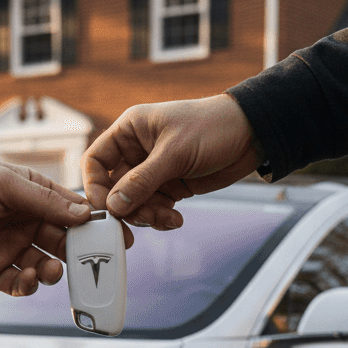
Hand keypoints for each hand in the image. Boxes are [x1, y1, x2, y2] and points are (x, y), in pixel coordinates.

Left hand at [0, 157, 93, 296]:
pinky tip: (29, 281)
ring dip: (52, 272)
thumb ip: (44, 201)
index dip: (94, 226)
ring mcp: (9, 248)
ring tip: (50, 271)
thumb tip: (84, 214)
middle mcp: (25, 223)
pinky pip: (17, 284)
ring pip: (43, 267)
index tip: (115, 239)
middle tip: (87, 264)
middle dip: (76, 255)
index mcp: (33, 197)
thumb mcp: (5, 184)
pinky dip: (27, 286)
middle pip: (62, 244)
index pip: (72, 213)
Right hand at [81, 94, 262, 230]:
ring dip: (147, 216)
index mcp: (130, 131)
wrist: (252, 135)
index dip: (94, 186)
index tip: (105, 208)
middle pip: (112, 190)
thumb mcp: (174, 152)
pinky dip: (161, 219)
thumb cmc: (214, 126)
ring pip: (133, 205)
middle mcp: (136, 152)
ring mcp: (152, 172)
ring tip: (166, 217)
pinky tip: (175, 219)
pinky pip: (153, 210)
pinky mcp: (169, 187)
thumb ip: (142, 181)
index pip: (95, 161)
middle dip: (126, 209)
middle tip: (139, 221)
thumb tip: (113, 206)